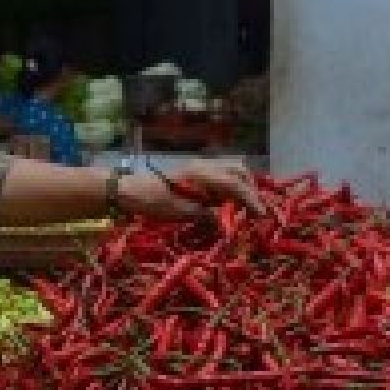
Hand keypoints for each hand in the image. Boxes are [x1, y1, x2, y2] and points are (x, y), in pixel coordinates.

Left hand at [119, 160, 263, 220]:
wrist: (128, 190)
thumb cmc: (150, 201)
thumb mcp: (178, 213)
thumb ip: (204, 215)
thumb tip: (226, 223)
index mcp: (202, 175)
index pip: (235, 185)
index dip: (251, 200)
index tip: (261, 215)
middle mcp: (204, 166)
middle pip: (239, 171)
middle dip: (251, 190)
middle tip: (255, 211)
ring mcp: (199, 166)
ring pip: (231, 170)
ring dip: (242, 185)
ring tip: (245, 206)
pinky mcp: (194, 172)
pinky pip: (220, 174)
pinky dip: (231, 185)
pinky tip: (228, 201)